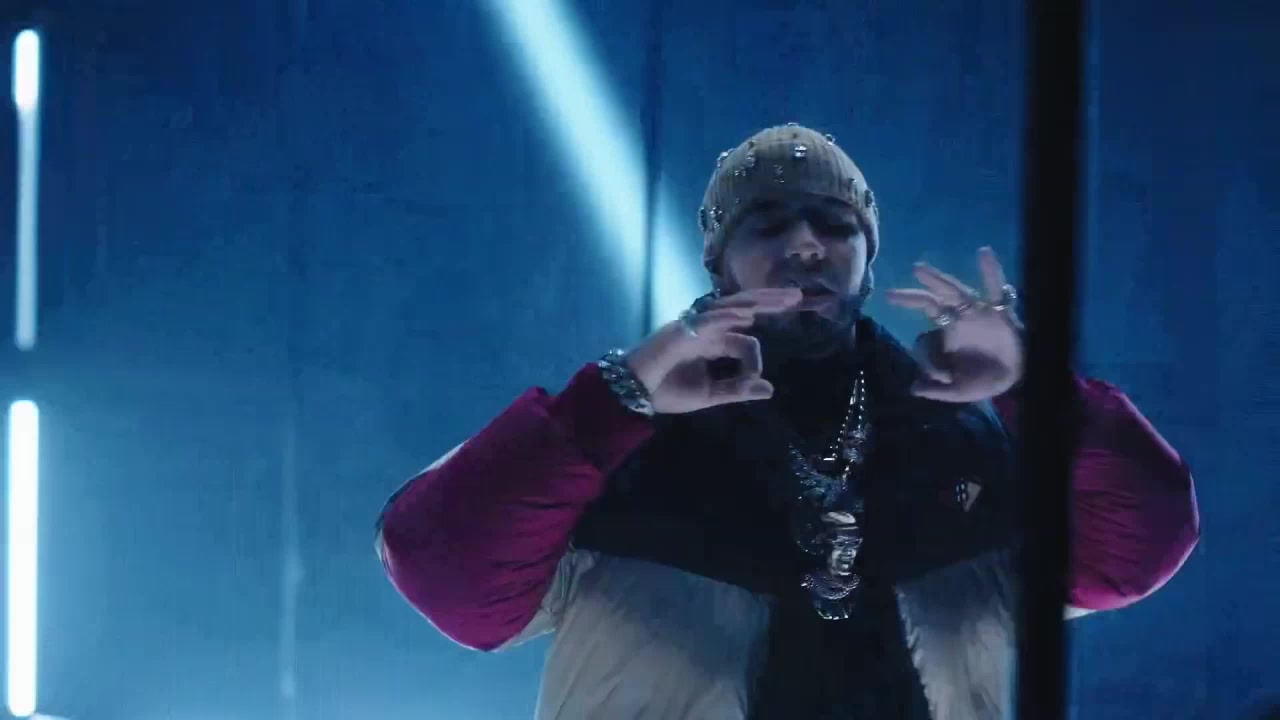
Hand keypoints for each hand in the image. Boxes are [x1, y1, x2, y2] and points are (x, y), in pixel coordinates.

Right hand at [625, 288, 803, 413]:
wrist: (633, 392)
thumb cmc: (666, 391)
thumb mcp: (709, 394)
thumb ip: (737, 389)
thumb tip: (770, 389)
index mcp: (714, 342)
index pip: (745, 340)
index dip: (755, 360)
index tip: (754, 381)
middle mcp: (707, 328)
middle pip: (743, 307)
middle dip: (770, 301)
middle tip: (798, 296)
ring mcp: (694, 326)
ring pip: (729, 306)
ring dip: (756, 301)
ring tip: (782, 298)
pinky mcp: (681, 331)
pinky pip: (707, 320)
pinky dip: (726, 317)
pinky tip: (746, 315)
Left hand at [885, 247, 1023, 402]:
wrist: (1018, 378)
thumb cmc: (984, 380)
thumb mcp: (959, 390)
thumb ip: (938, 390)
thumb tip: (913, 388)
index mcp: (944, 337)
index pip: (924, 342)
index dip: (928, 361)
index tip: (942, 378)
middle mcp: (956, 319)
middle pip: (929, 303)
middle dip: (910, 297)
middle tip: (890, 295)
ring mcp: (975, 311)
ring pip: (952, 291)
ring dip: (935, 280)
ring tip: (917, 268)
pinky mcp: (998, 309)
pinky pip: (994, 287)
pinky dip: (990, 270)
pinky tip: (984, 253)